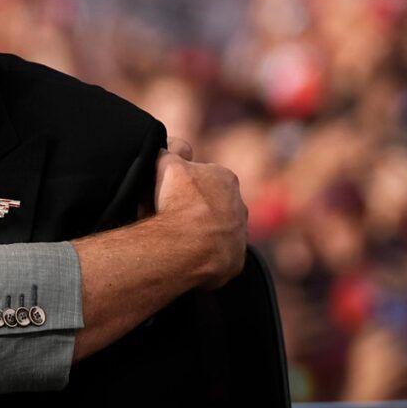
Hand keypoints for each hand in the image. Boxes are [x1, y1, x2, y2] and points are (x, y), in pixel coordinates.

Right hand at [154, 145, 246, 289]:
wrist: (189, 248)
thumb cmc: (177, 204)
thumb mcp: (166, 165)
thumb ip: (169, 152)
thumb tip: (171, 147)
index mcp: (224, 178)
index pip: (202, 177)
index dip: (182, 185)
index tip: (168, 195)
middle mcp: (239, 204)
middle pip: (212, 204)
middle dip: (194, 209)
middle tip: (170, 218)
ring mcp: (239, 234)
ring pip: (216, 230)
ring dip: (200, 234)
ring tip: (177, 241)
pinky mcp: (235, 260)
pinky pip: (217, 256)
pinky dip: (204, 257)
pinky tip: (186, 257)